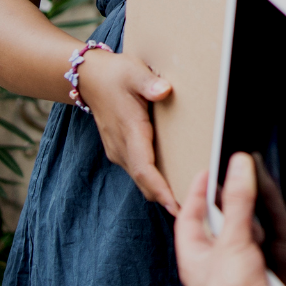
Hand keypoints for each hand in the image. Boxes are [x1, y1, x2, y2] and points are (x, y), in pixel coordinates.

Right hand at [75, 49, 177, 213]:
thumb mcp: (133, 72)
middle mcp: (123, 148)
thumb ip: (149, 83)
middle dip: (167, 198)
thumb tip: (164, 91)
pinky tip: (175, 182)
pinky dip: (156, 182)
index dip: (161, 189)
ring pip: (142, 180)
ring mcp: (120, 151)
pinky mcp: (122, 151)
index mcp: (129, 132)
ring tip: (192, 202)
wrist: (88, 78)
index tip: (177, 206)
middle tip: (197, 212)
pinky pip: (141, 172)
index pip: (145, 169)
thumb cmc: (115, 75)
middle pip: (145, 182)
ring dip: (162, 192)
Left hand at [177, 160, 285, 285]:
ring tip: (255, 206)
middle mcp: (208, 265)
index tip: (207, 172)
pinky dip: (261, 241)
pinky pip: (253, 253)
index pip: (188, 216)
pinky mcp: (250, 280)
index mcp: (192, 255)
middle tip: (234, 183)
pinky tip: (270, 237)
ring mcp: (229, 273)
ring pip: (235, 239)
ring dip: (245, 223)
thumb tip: (238, 166)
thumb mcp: (232, 239)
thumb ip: (238, 201)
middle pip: (213, 226)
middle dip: (224, 205)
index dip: (196, 192)